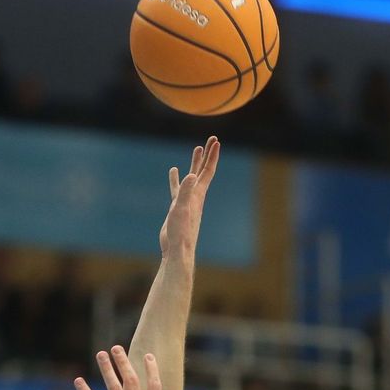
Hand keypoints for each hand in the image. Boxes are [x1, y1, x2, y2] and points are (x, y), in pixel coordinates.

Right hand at [159, 137, 219, 258]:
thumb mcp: (181, 209)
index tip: (215, 140)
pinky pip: (178, 188)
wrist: (177, 249)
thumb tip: (191, 175)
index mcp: (198, 194)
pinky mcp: (177, 207)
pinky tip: (174, 171)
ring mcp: (187, 201)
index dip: (212, 155)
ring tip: (196, 149)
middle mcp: (195, 195)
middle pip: (203, 170)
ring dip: (194, 163)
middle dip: (207, 154)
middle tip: (211, 139)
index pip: (208, 171)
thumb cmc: (181, 232)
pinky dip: (177, 178)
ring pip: (192, 177)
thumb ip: (185, 192)